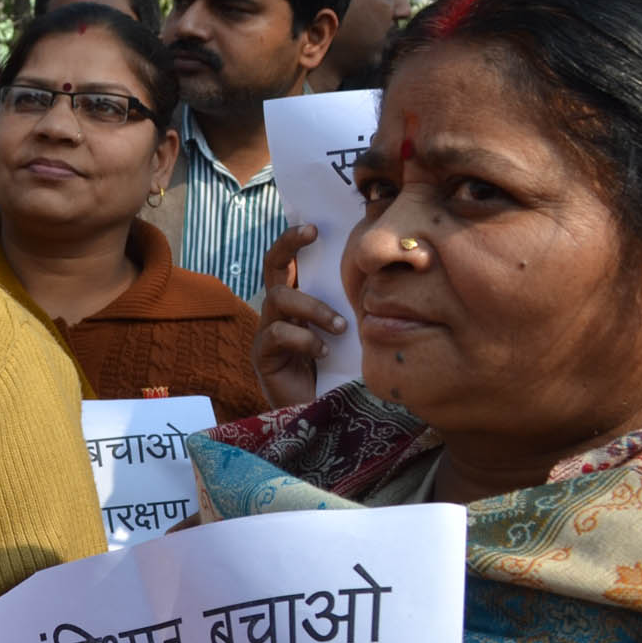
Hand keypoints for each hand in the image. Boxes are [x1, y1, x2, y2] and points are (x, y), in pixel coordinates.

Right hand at [253, 225, 346, 410]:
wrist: (321, 415)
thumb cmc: (341, 372)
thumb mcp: (348, 332)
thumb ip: (351, 307)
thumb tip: (379, 276)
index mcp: (298, 303)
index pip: (289, 263)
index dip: (294, 241)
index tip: (314, 227)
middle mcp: (278, 312)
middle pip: (272, 267)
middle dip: (288, 245)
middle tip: (310, 234)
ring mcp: (267, 333)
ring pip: (279, 298)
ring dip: (313, 308)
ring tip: (340, 328)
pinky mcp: (263, 356)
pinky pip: (277, 333)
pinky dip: (305, 339)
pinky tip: (324, 353)